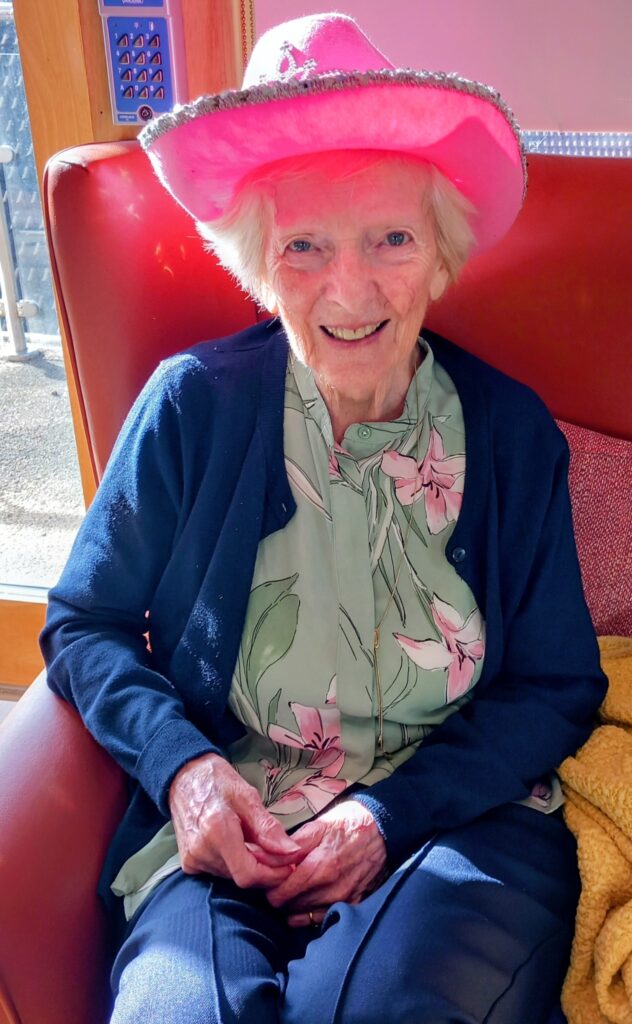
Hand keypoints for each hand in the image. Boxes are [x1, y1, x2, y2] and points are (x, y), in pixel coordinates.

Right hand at [168, 752, 300, 888]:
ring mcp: (192, 859)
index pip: (248, 874)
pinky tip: (237, 844)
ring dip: (249, 865)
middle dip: (265, 868)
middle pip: (242, 877)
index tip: (289, 864)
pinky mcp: (189, 863)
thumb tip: (291, 852)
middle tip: (277, 849)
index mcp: (217, 831)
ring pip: (232, 877)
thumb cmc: (218, 781)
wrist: (184, 776)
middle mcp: (201, 851)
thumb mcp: (248, 796)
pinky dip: (234, 863)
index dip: (273, 875)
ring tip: (253, 840)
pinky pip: (219, 872)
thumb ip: (268, 827)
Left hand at [265, 800, 387, 926]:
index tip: (269, 880)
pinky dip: (312, 913)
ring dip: (295, 907)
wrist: (382, 829)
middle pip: (291, 907)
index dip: (270, 888)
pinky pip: (324, 918)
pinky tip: (309, 901)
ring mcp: (344, 899)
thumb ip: (290, 846)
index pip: (281, 894)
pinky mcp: (354, 904)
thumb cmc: (349, 824)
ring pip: (306, 916)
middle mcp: (332, 889)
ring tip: (294, 890)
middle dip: (281, 897)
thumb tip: (266, 858)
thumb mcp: (317, 826)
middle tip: (280, 883)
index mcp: (319, 867)